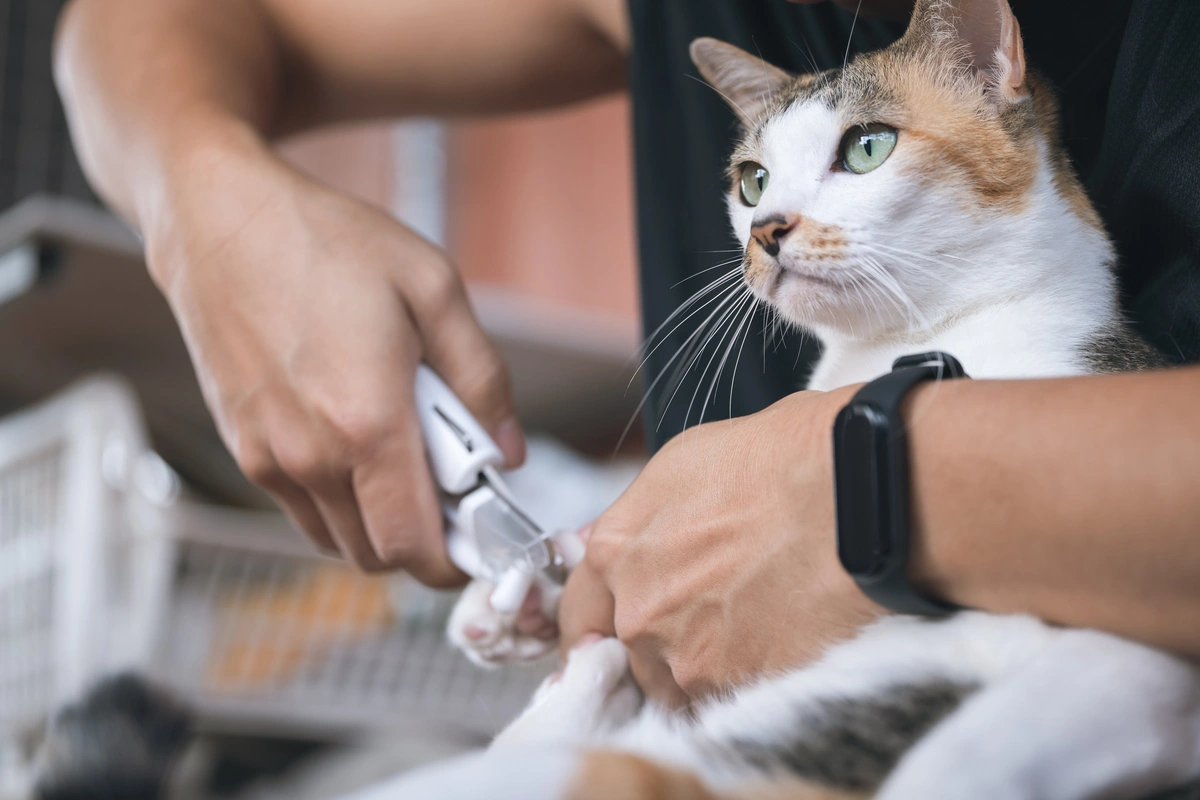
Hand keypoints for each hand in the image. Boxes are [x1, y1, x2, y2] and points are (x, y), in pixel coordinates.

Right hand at [146, 125, 523, 582]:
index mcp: (368, 423)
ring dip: (381, 524)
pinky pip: (304, 511)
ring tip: (406, 457)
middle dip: (425, 541)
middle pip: (379, 557)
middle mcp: (312, 457)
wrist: (221, 220)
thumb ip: (483, 378)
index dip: (457, 560)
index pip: (416, 547)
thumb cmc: (331, 245)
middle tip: (452, 487)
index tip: (483, 536)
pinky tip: (359, 444)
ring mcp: (269, 460)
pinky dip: (341, 503)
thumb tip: (509, 452)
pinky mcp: (243, 449)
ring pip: (339, 541)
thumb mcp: (434, 289)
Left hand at [558, 385, 883, 705]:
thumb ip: (639, 518)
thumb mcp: (685, 462)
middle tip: (711, 611)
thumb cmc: (781, 460)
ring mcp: (681, 655)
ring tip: (751, 623)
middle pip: (629, 648)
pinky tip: (775, 642)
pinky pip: (722, 698)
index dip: (597, 617)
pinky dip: (742, 682)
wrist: (855, 497)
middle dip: (660, 636)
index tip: (616, 626)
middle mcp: (636, 608)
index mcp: (615, 549)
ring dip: (699, 665)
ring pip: (673, 681)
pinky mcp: (732, 686)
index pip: (578, 607)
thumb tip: (618, 542)